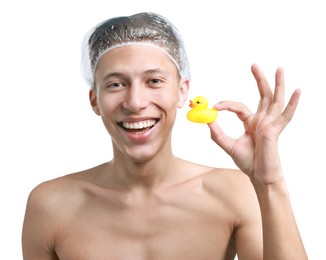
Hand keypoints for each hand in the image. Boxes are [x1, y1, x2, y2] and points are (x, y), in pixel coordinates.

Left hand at [208, 64, 300, 185]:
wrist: (259, 176)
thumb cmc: (248, 162)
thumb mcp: (228, 145)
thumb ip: (216, 133)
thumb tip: (206, 119)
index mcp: (252, 123)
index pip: (239, 108)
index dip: (226, 105)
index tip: (215, 106)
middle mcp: (263, 120)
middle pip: (262, 96)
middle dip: (259, 80)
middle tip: (253, 65)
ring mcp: (270, 124)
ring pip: (275, 100)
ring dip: (277, 84)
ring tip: (279, 69)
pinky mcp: (275, 131)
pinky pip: (285, 116)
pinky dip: (292, 104)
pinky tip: (297, 91)